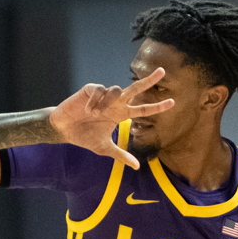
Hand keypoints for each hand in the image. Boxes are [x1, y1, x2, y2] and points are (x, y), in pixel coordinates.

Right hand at [47, 69, 173, 168]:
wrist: (64, 130)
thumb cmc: (85, 137)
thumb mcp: (105, 148)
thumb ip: (121, 155)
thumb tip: (137, 167)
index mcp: (121, 114)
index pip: (143, 110)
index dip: (157, 107)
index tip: (173, 102)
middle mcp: (115, 103)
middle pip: (135, 89)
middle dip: (149, 80)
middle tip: (162, 71)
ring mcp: (104, 95)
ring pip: (115, 90)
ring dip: (106, 103)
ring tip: (94, 115)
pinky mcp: (91, 89)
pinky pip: (99, 90)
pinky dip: (94, 101)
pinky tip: (87, 110)